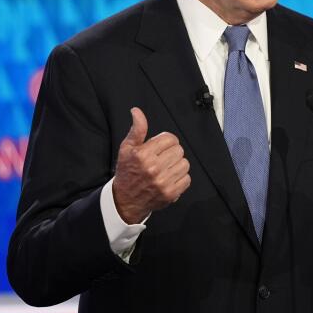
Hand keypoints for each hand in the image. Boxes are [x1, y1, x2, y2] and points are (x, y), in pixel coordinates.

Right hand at [112, 107, 190, 223]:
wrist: (125, 200)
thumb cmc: (127, 172)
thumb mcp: (127, 148)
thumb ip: (136, 129)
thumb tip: (137, 112)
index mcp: (143, 154)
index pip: (170, 138)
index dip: (167, 141)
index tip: (161, 147)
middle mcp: (153, 168)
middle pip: (179, 150)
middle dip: (172, 152)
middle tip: (162, 158)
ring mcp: (162, 182)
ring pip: (185, 164)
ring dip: (177, 165)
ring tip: (166, 168)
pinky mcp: (170, 193)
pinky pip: (187, 179)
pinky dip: (181, 178)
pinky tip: (170, 178)